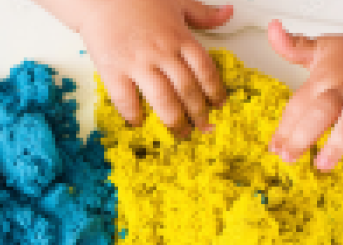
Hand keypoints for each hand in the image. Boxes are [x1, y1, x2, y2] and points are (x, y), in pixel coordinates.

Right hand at [78, 0, 232, 135]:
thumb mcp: (177, 0)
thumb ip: (203, 13)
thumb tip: (228, 14)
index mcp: (179, 37)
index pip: (205, 70)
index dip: (214, 92)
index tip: (218, 105)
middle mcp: (162, 52)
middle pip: (187, 89)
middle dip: (198, 113)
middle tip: (203, 128)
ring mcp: (138, 62)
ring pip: (163, 99)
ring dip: (174, 120)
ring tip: (179, 133)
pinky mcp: (113, 69)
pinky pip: (126, 99)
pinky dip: (134, 114)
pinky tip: (139, 122)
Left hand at [266, 20, 342, 170]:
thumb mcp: (319, 48)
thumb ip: (292, 46)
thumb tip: (272, 28)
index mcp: (325, 78)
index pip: (300, 103)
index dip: (285, 127)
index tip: (274, 148)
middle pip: (324, 110)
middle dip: (304, 135)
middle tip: (288, 158)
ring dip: (338, 143)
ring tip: (322, 164)